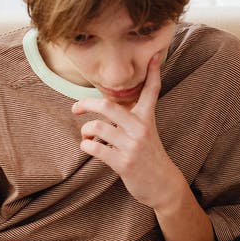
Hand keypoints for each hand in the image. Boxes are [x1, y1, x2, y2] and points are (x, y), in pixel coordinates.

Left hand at [71, 55, 182, 209]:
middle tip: (75, 108)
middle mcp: (141, 129)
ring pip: (98, 128)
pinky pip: (96, 149)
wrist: (164, 185)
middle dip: (86, 103)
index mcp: (147, 119)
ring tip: (87, 136)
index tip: (153, 55)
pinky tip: (89, 147)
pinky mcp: (124, 163)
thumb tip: (110, 107)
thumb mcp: (147, 133)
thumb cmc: (150, 157)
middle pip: (108, 106)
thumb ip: (133, 118)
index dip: (153, 72)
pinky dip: (87, 146)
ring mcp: (132, 146)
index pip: (151, 91)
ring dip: (86, 131)